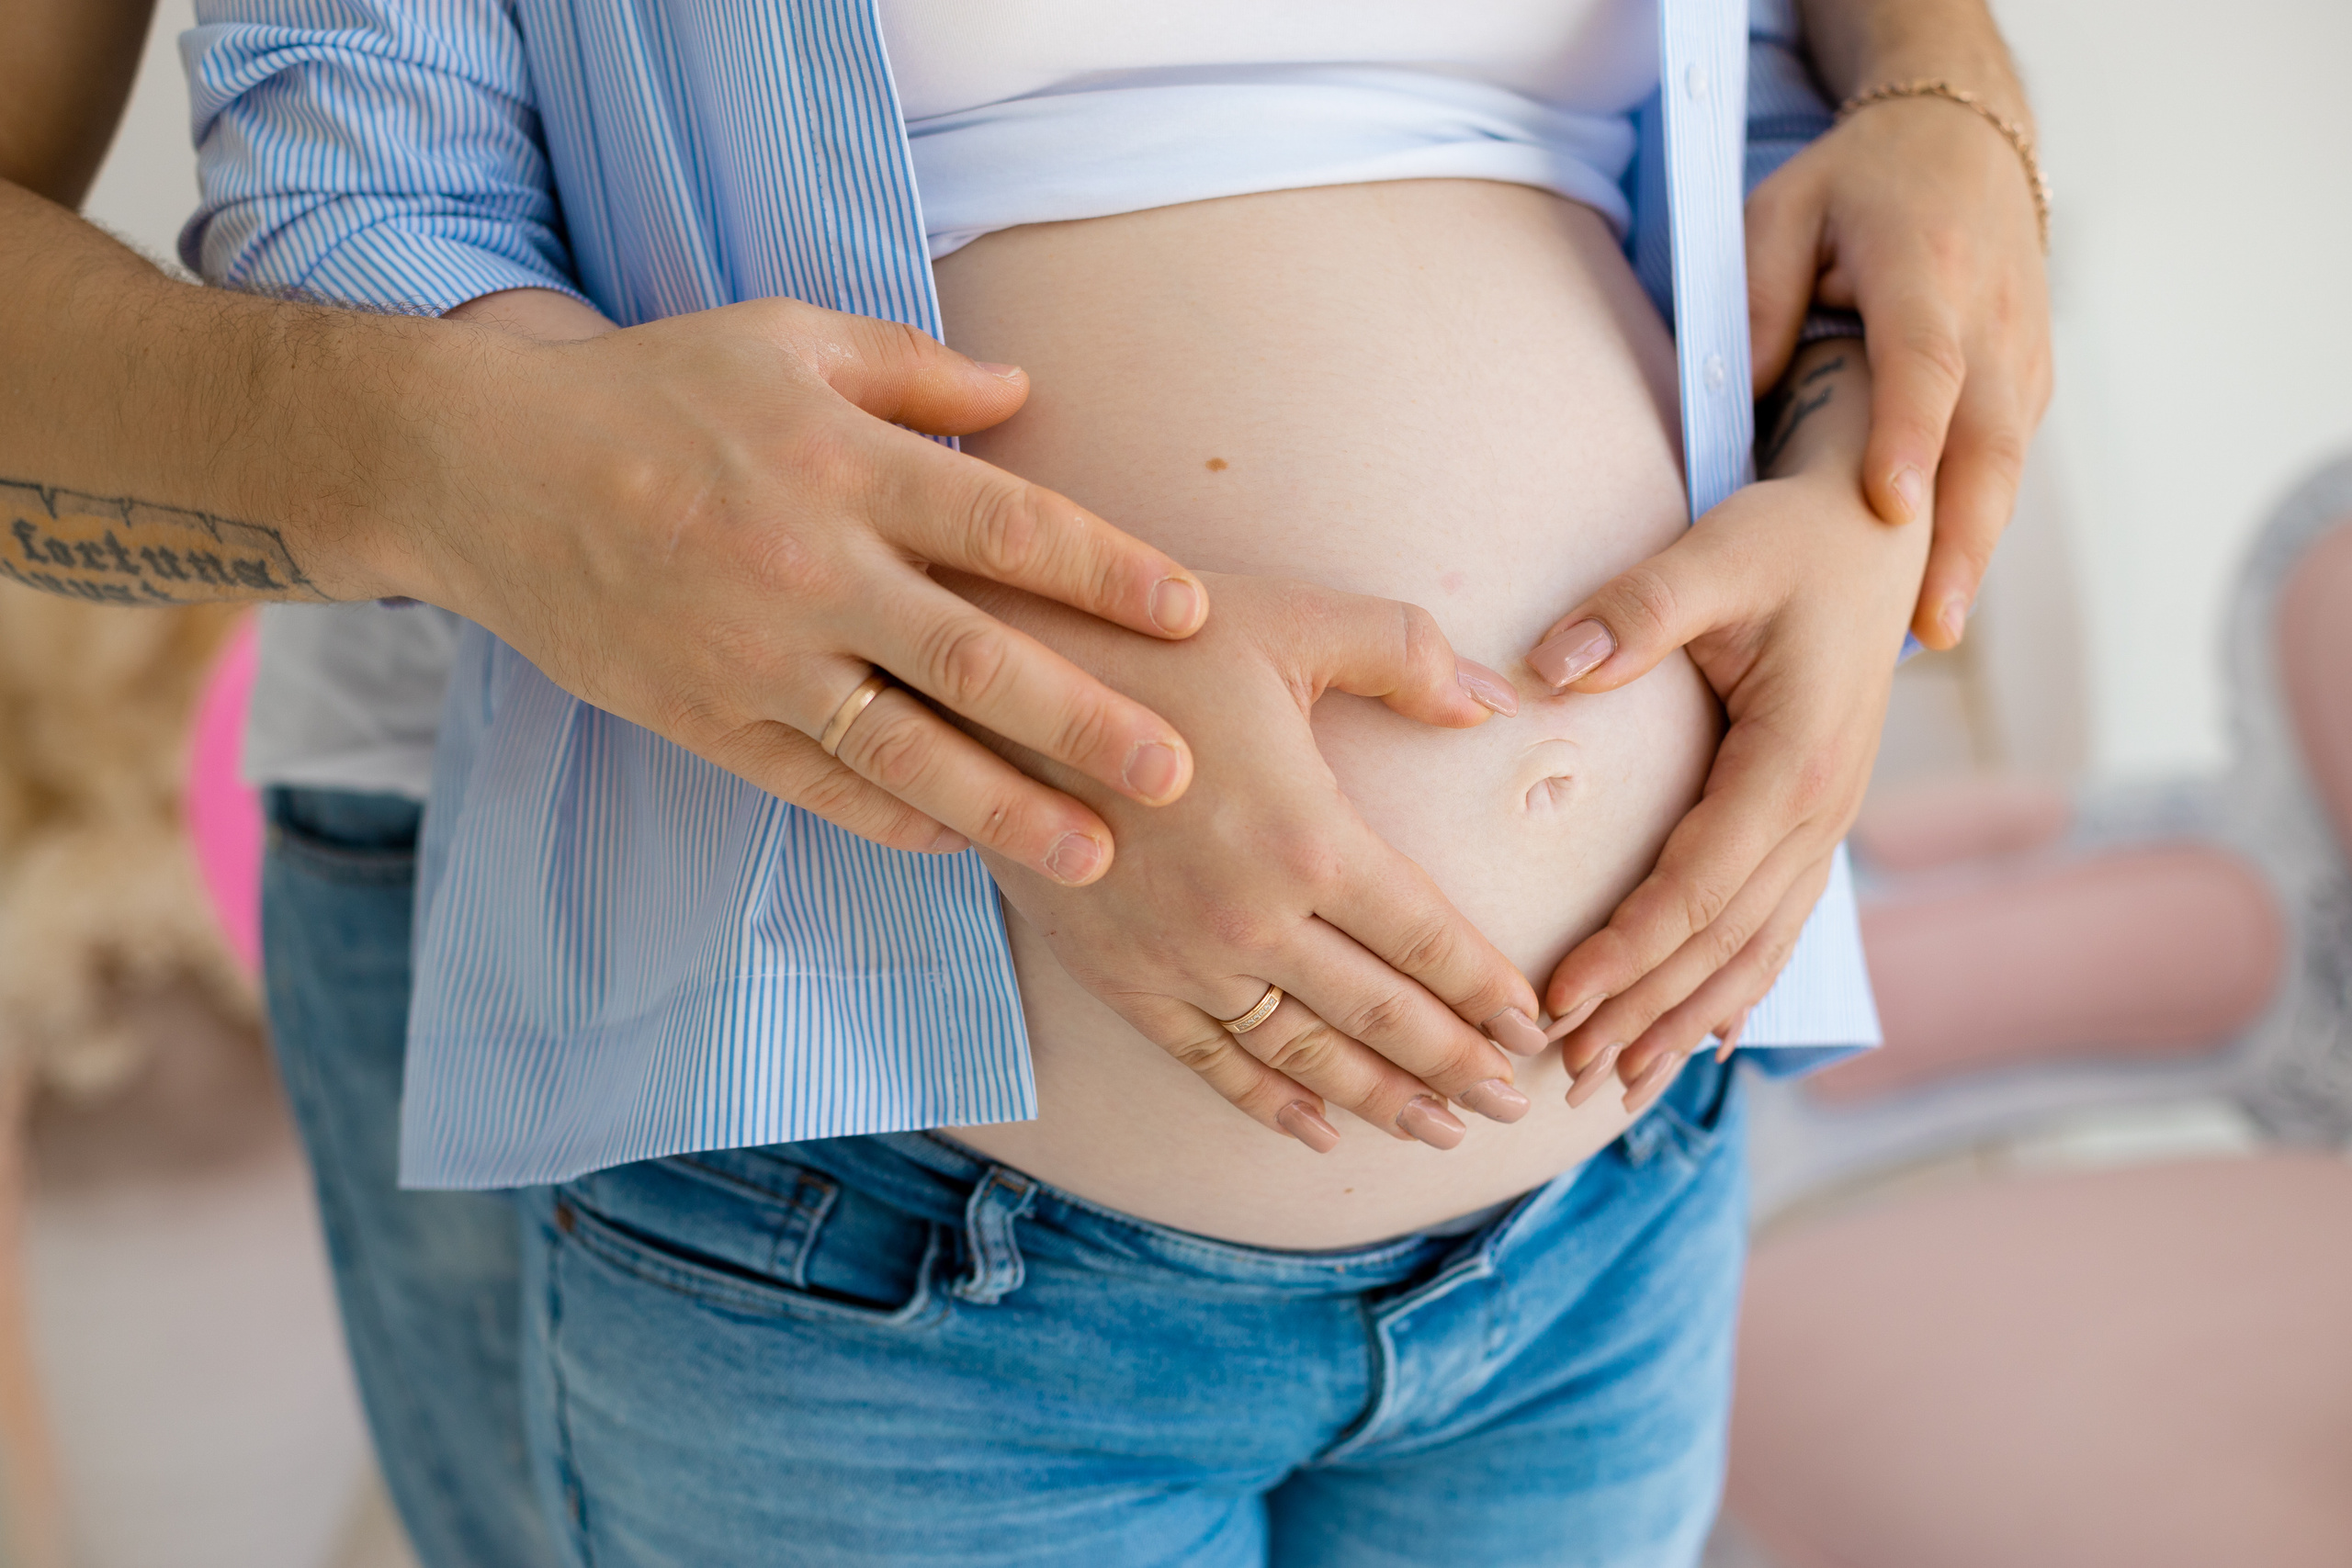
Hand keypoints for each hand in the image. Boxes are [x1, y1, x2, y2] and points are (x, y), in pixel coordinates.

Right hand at [400, 291, 1215, 886]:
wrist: (485, 465)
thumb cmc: (656, 389)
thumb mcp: (785, 339)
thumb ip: (913, 366)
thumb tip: (1024, 392)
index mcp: (845, 463)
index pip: (1007, 522)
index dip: (1107, 572)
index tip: (1191, 613)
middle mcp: (810, 567)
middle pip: (973, 655)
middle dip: (1083, 719)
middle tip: (1177, 776)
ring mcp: (753, 656)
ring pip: (899, 749)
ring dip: (1003, 807)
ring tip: (1093, 857)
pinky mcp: (703, 718)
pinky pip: (815, 785)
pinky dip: (893, 819)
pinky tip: (965, 844)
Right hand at [953, 572, 1545, 1151]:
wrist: (989, 686)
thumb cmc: (1149, 638)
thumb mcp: (1289, 620)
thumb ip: (1406, 655)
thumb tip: (1496, 703)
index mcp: (1306, 836)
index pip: (1426, 937)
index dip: (1488, 989)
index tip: (1534, 1024)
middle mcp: (1251, 919)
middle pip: (1381, 1015)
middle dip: (1457, 1065)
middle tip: (1514, 1102)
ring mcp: (1182, 961)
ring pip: (1305, 1055)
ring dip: (1382, 1100)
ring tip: (1444, 1130)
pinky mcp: (1121, 979)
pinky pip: (1211, 1061)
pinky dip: (1271, 1103)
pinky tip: (1320, 1131)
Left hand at [1526, 343, 1924, 1097]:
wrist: (1881, 525)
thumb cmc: (1792, 536)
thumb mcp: (1715, 555)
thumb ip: (1634, 611)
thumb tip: (1548, 669)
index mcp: (1792, 764)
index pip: (1696, 888)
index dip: (1626, 953)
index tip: (1555, 1002)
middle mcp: (1820, 811)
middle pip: (1722, 943)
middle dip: (1644, 1013)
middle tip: (1566, 1074)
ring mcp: (1826, 822)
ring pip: (1754, 950)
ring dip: (1687, 1020)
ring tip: (1617, 1081)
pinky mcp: (1815, 819)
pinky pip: (1776, 925)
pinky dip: (1735, 988)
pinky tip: (1701, 1040)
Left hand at [1747, 88, 2051, 649]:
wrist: (1963, 142)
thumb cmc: (1853, 185)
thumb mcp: (1783, 212)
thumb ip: (1760, 299)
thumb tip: (1745, 396)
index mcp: (1927, 270)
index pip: (1925, 363)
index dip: (1910, 436)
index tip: (1890, 506)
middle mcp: (1991, 320)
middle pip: (1985, 441)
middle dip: (1961, 536)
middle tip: (1930, 623)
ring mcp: (2020, 357)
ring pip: (2005, 468)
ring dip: (1974, 551)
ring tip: (1933, 629)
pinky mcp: (2028, 385)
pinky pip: (2004, 467)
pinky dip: (1978, 528)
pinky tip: (1939, 593)